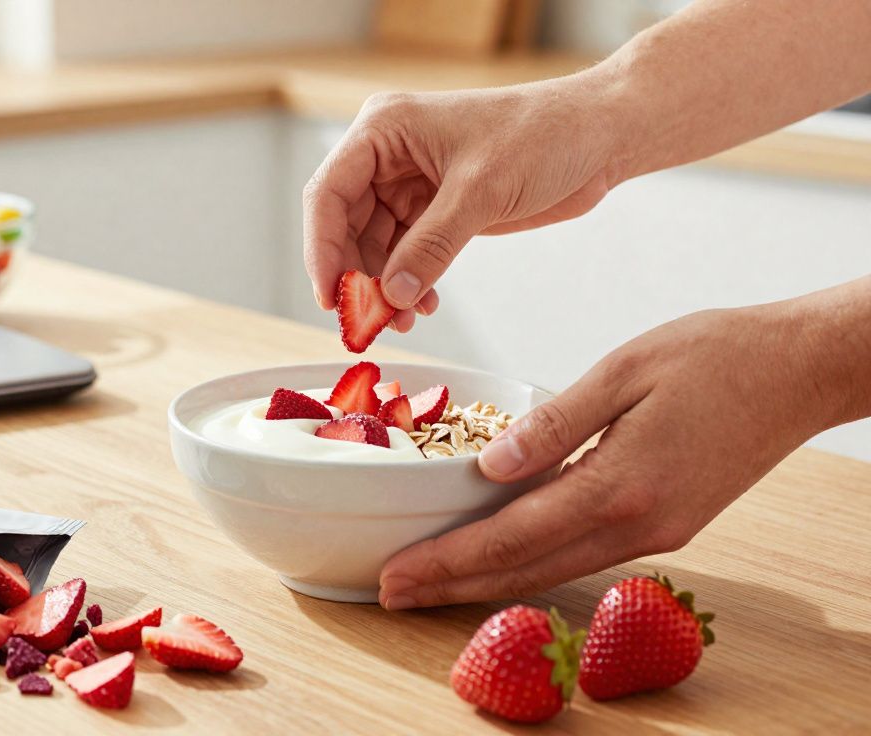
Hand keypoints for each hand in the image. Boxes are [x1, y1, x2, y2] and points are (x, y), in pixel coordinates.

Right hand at [302, 77, 625, 330]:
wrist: (600, 135)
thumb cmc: (545, 133)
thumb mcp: (482, 190)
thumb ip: (431, 246)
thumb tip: (392, 296)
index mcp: (384, 129)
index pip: (328, 193)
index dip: (322, 249)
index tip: (331, 297)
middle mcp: (388, 156)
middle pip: (344, 225)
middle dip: (354, 276)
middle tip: (367, 321)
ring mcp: (410, 184)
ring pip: (372, 246)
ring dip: (382, 288)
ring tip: (401, 321)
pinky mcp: (435, 209)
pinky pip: (404, 255)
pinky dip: (408, 285)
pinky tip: (423, 307)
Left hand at [377, 294, 865, 608]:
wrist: (801, 371)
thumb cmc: (717, 356)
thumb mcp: (623, 371)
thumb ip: (553, 426)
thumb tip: (488, 469)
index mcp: (620, 486)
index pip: (511, 536)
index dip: (447, 560)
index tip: (396, 576)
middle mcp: (637, 525)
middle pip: (526, 570)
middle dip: (454, 585)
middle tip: (392, 593)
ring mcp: (656, 533)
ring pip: (554, 570)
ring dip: (489, 581)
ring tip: (433, 583)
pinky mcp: (667, 525)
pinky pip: (583, 554)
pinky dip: (533, 562)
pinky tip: (502, 555)